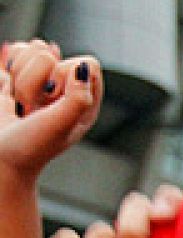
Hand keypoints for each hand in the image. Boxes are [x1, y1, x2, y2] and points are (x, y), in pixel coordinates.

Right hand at [0, 45, 100, 181]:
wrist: (0, 156)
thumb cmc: (30, 146)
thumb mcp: (59, 126)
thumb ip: (77, 100)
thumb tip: (82, 68)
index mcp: (86, 102)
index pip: (87, 64)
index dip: (65, 75)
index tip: (52, 98)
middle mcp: (68, 90)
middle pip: (52, 54)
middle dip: (34, 80)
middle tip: (32, 107)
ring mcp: (44, 81)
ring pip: (33, 49)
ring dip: (20, 77)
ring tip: (21, 103)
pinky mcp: (22, 75)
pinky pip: (18, 51)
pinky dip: (9, 69)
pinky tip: (11, 93)